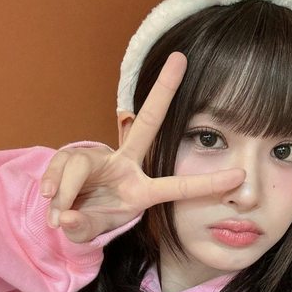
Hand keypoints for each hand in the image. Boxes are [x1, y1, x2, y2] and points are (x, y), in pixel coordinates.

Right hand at [40, 52, 244, 242]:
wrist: (66, 214)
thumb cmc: (92, 220)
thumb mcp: (92, 231)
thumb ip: (82, 228)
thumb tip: (64, 216)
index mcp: (142, 190)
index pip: (178, 186)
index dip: (207, 182)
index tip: (240, 175)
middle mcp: (125, 165)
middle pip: (147, 123)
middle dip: (163, 91)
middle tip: (180, 60)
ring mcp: (100, 157)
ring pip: (79, 166)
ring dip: (66, 192)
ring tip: (60, 215)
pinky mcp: (72, 156)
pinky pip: (59, 169)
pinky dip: (52, 188)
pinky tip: (51, 202)